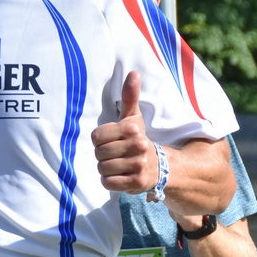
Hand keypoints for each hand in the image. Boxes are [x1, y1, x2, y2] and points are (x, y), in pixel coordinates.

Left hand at [92, 71, 157, 193]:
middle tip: (115, 155)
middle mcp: (137, 145)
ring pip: (102, 169)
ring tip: (118, 166)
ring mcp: (138, 165)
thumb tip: (133, 73)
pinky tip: (120, 177)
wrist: (160, 166)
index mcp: (132, 128)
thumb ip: (130, 96)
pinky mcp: (136, 182)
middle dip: (103, 156)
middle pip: (98, 153)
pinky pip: (108, 183)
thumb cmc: (138, 139)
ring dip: (106, 170)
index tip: (111, 141)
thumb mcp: (133, 118)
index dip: (100, 141)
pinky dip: (110, 182)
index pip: (96, 136)